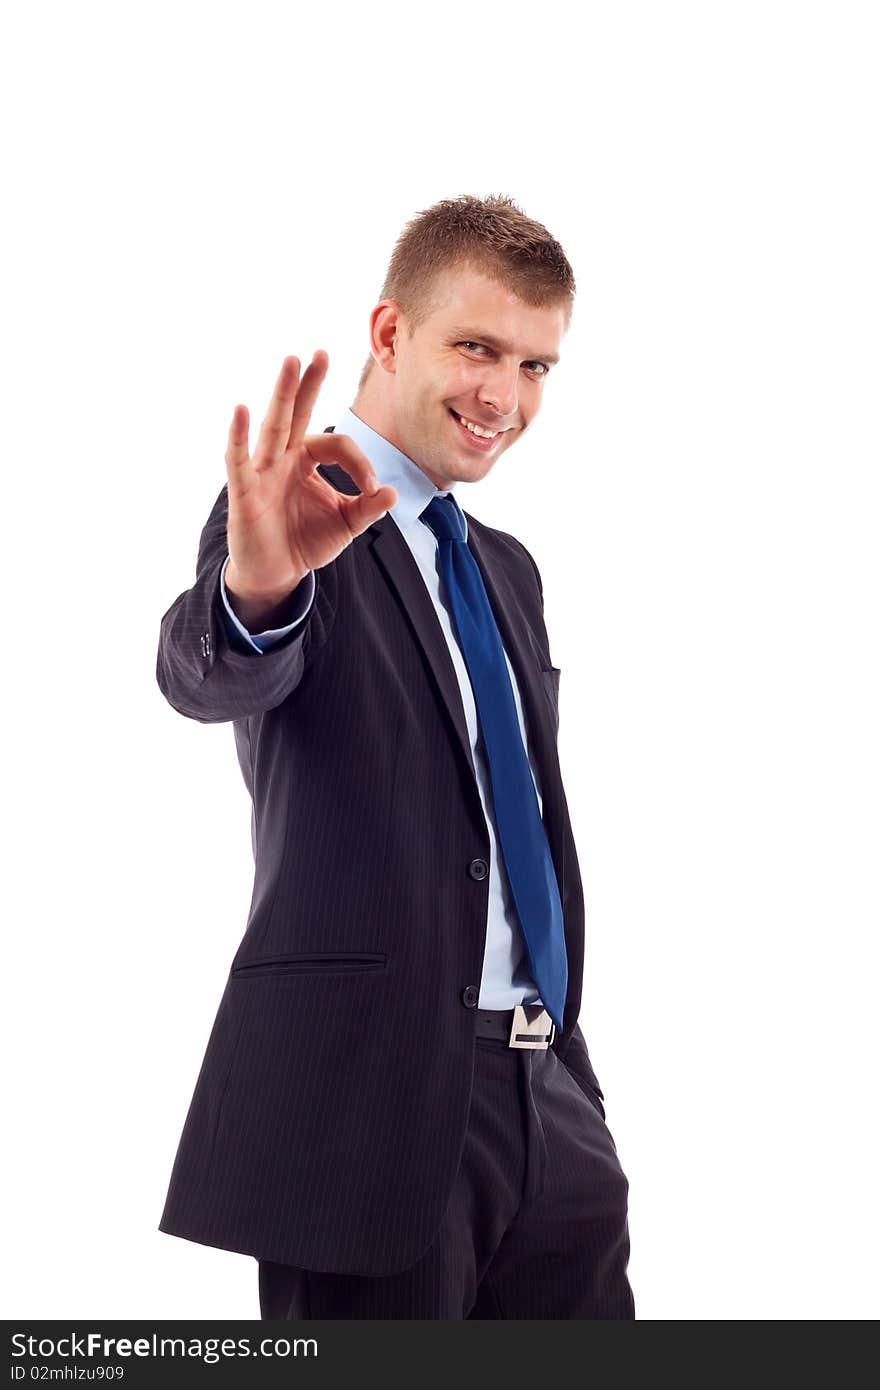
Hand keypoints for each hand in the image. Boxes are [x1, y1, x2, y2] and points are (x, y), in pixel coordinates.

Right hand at [224, 351, 396, 604]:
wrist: (276, 573)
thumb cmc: (305, 541)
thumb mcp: (345, 525)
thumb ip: (367, 508)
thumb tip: (393, 493)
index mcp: (307, 459)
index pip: (338, 445)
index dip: (361, 463)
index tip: (373, 489)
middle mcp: (283, 457)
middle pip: (297, 413)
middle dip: (308, 383)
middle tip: (321, 352)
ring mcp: (262, 471)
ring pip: (274, 426)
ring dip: (282, 394)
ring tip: (291, 363)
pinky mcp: (244, 491)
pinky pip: (240, 459)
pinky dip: (238, 435)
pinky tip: (240, 410)